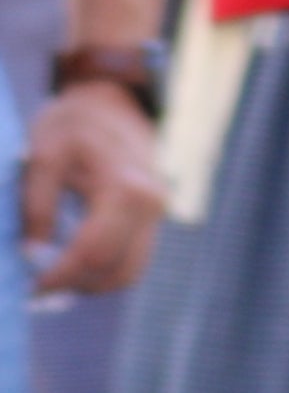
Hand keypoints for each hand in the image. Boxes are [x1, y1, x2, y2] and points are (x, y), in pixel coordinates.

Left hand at [20, 72, 160, 297]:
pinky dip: (100, 270)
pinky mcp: (151, 221)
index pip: (94, 253)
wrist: (111, 105)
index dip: (59, 276)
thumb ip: (37, 207)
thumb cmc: (73, 126)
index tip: (28, 287)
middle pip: (117, 273)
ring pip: (128, 272)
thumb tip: (33, 255)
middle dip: (75, 285)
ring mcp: (156, 215)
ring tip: (52, 275)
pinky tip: (70, 261)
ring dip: (90, 283)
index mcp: (125, 190)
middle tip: (36, 285)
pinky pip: (130, 259)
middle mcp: (151, 207)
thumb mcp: (43, 157)